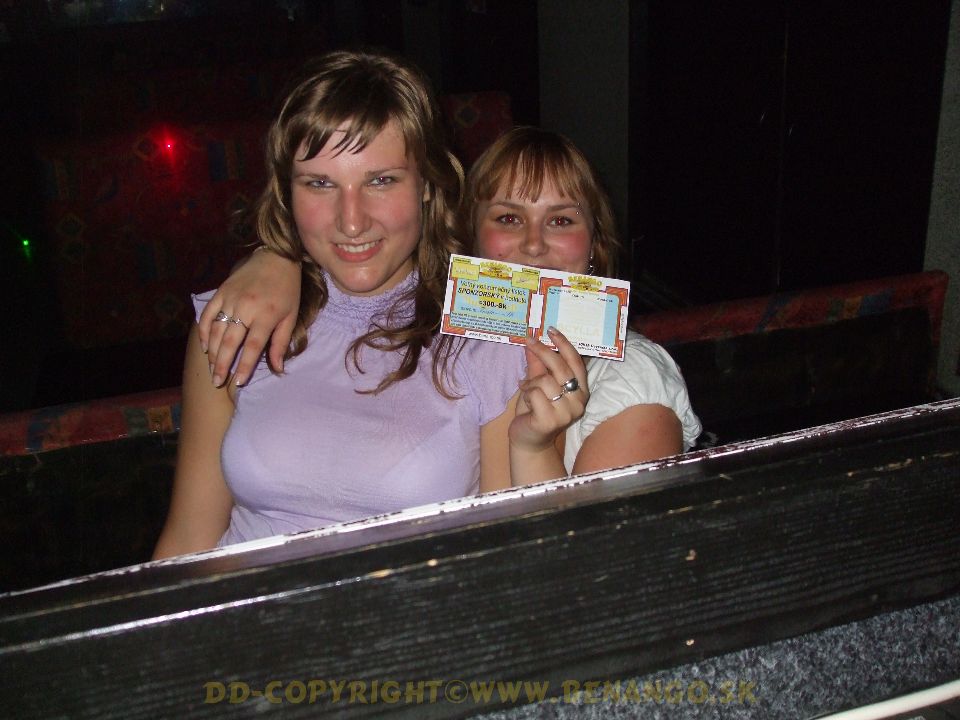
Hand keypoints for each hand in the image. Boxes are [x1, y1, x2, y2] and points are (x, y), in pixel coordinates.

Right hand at [197, 248, 301, 385]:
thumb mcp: (291, 316)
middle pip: (230, 342)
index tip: (237, 382)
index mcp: (266, 315)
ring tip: (212, 369)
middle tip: (217, 381)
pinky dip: (204, 331)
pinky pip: (208, 314)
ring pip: (216, 330)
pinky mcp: (221, 292)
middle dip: (222, 364)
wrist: (276, 258)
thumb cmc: (287, 290)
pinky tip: (205, 346)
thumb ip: (281, 343)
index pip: (253, 347)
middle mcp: (246, 308)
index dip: (244, 366)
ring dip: (212, 352)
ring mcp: (231, 299)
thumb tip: (277, 368)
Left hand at [509, 327, 588, 452]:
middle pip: (560, 367)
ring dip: (531, 382)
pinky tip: (527, 402)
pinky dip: (527, 394)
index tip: (551, 330)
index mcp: (580, 390)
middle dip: (543, 351)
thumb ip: (538, 365)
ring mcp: (566, 412)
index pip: (576, 362)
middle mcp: (578, 401)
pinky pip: (535, 393)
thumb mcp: (538, 383)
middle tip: (529, 341)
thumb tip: (532, 342)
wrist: (529, 440)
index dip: (564, 344)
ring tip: (527, 389)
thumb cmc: (535, 411)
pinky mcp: (550, 420)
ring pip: (545, 380)